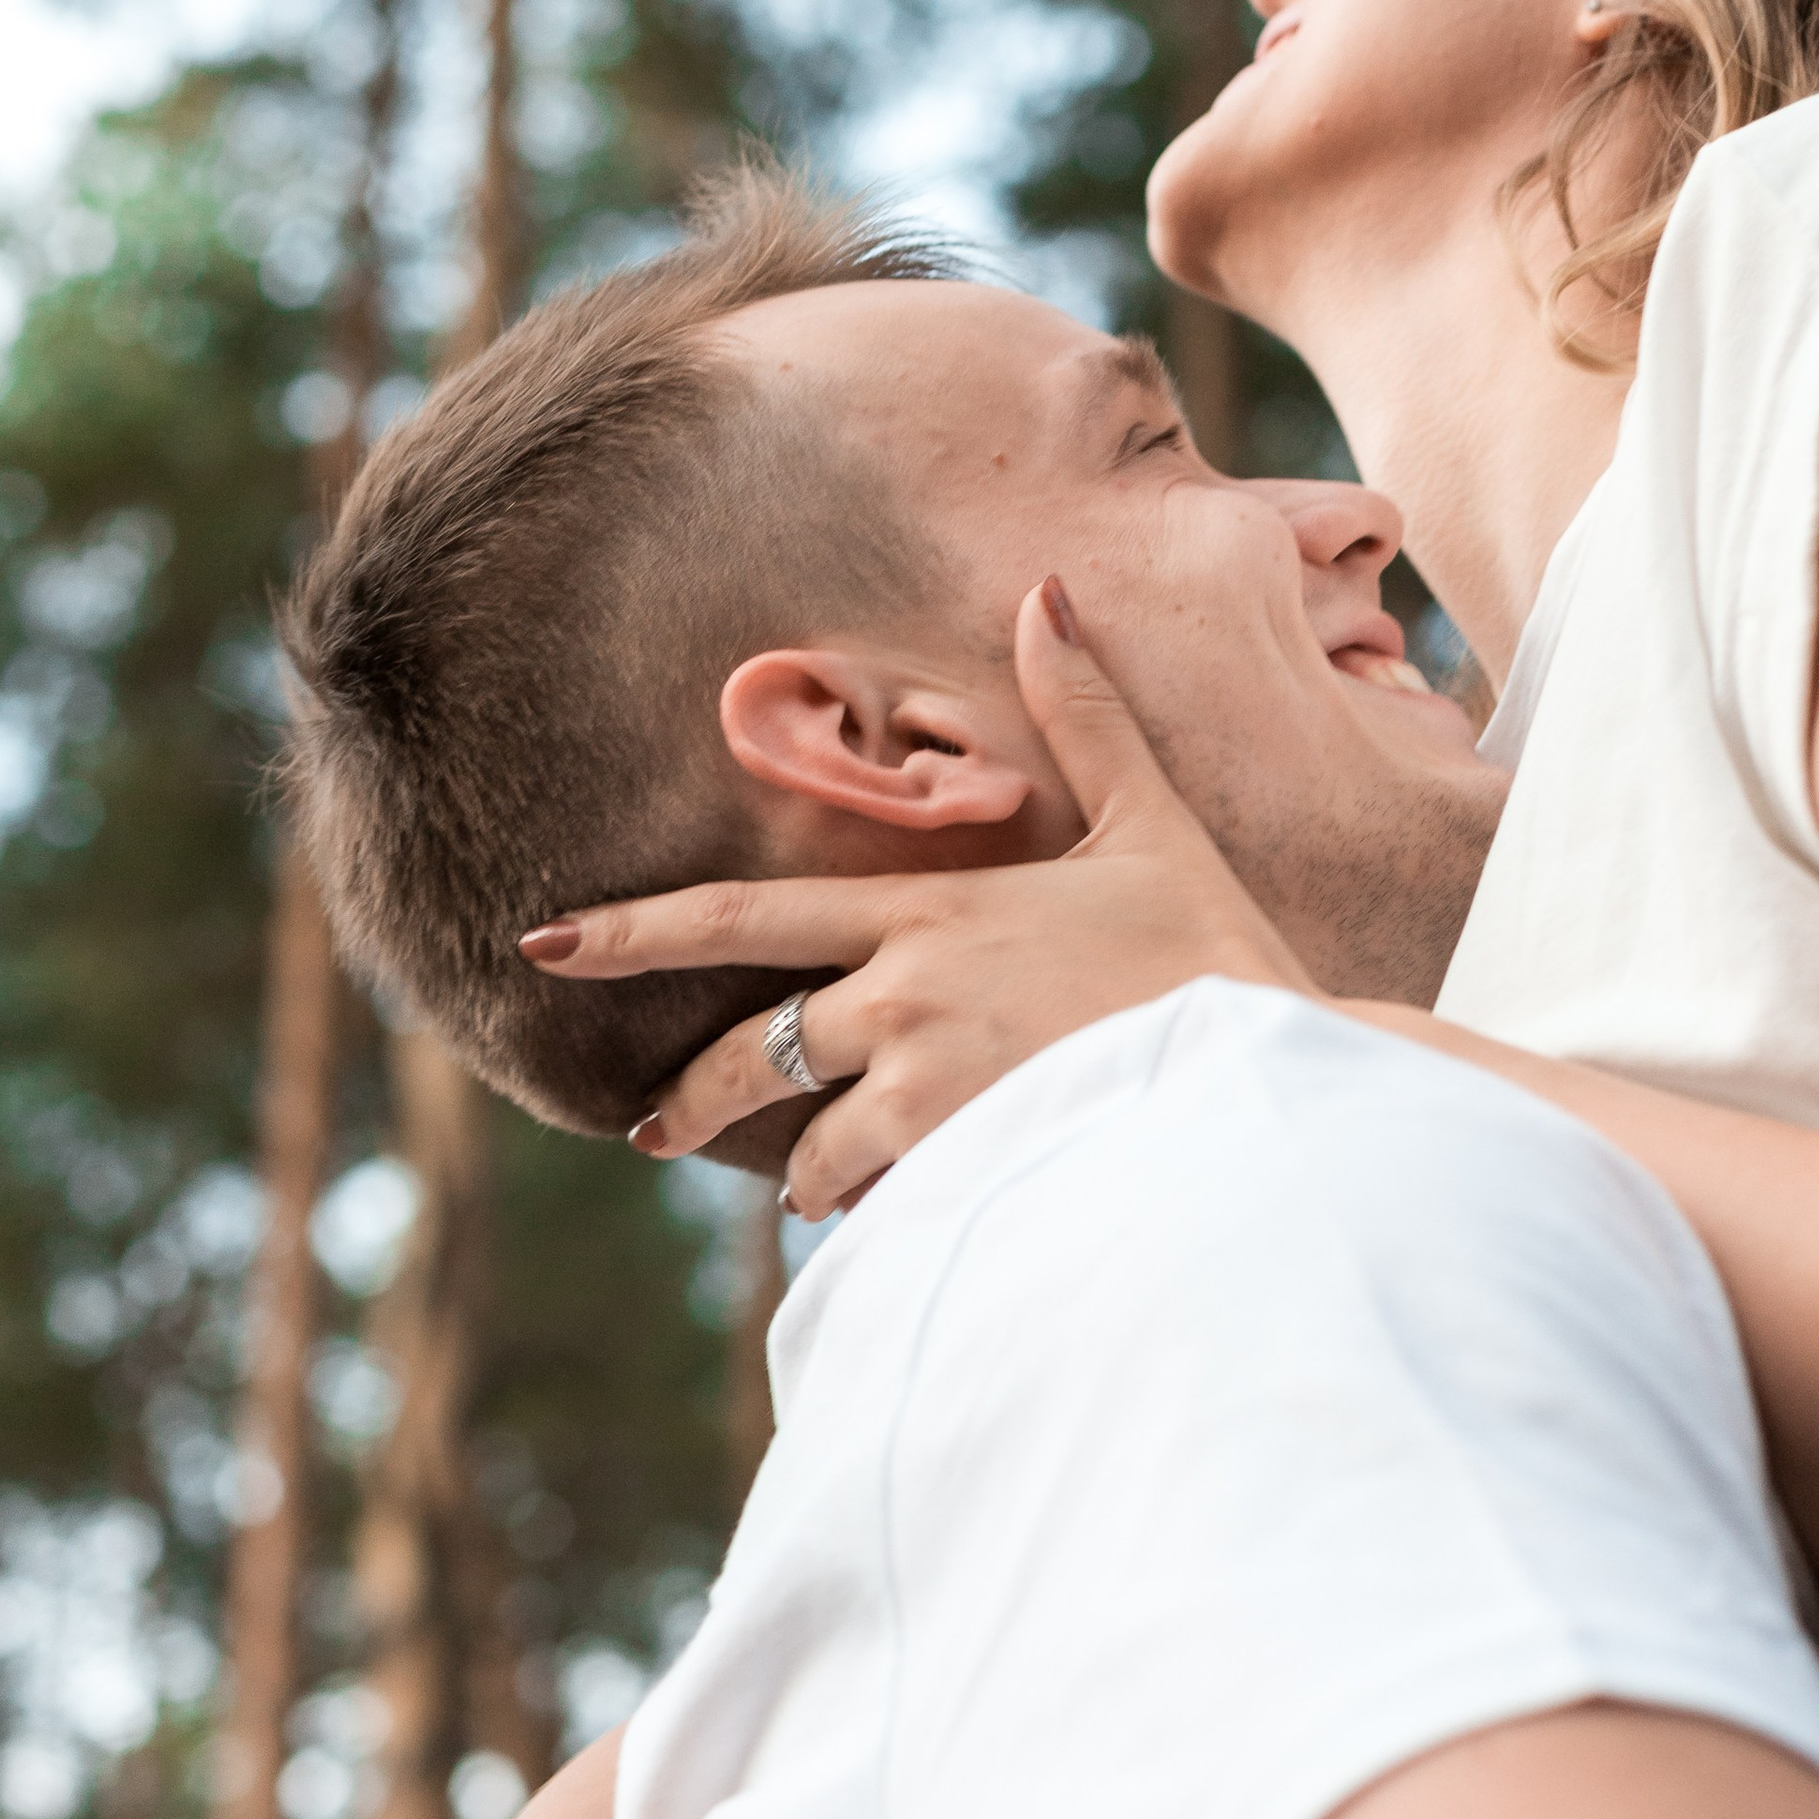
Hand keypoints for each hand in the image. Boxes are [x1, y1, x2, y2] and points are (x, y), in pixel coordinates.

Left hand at [524, 578, 1309, 1216]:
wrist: (1274, 1069)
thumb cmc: (1215, 948)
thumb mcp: (1149, 820)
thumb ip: (1085, 714)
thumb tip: (1049, 594)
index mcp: (928, 910)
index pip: (743, 915)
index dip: (632, 932)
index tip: (544, 945)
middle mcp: (908, 995)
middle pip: (752, 1052)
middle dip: (692, 1099)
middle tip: (652, 1128)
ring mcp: (932, 1085)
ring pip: (810, 1144)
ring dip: (808, 1173)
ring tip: (823, 1193)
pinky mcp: (968, 1162)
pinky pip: (881, 1205)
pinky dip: (882, 1216)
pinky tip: (911, 1224)